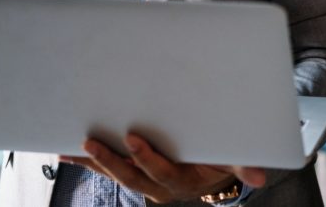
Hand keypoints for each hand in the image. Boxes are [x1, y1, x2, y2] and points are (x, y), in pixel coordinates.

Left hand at [61, 133, 265, 203]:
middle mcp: (159, 187)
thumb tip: (259, 179)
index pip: (162, 172)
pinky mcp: (133, 175)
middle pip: (131, 176)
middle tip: (93, 141)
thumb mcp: (234, 162)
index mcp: (182, 181)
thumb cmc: (222, 161)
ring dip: (93, 162)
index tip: (133, 139)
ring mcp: (144, 183)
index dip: (147, 158)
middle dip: (111, 160)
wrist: (212, 176)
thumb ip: (243, 167)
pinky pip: (107, 170)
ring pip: (115, 174)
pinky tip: (66, 153)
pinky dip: (87, 162)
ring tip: (72, 148)